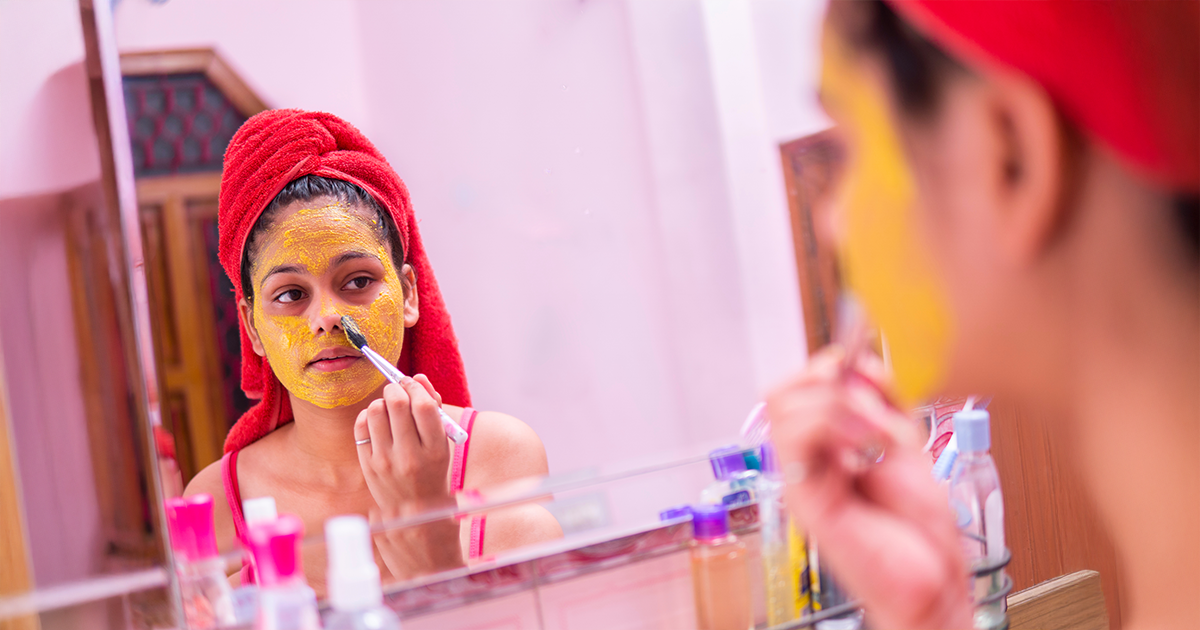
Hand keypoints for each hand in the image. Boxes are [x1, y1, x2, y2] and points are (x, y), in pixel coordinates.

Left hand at [354, 375, 463, 577]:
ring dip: (382, 401)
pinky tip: (377, 422)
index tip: (412, 384)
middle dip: (396, 388)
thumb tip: (417, 378)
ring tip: (388, 409)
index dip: (416, 388)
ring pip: (376, 410)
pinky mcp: (368, 465)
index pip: (423, 405)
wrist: (414, 511)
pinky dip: (368, 416)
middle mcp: (410, 456)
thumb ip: (433, 408)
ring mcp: (386, 462)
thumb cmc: (431, 470)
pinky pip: (361, 425)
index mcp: (436, 450)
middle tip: (398, 390)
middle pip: (397, 403)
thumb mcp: (442, 443)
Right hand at [767, 347, 972, 629]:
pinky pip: (800, 442)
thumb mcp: (905, 442)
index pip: (795, 387)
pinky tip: (869, 448)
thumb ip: (883, 402)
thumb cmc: (916, 527)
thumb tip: (861, 362)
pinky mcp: (809, 500)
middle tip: (872, 405)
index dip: (823, 366)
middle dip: (830, 382)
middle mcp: (804, 460)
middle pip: (780, 394)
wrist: (932, 579)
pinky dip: (837, 427)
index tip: (857, 365)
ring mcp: (802, 480)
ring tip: (879, 433)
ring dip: (841, 406)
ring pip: (785, 412)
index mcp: (823, 444)